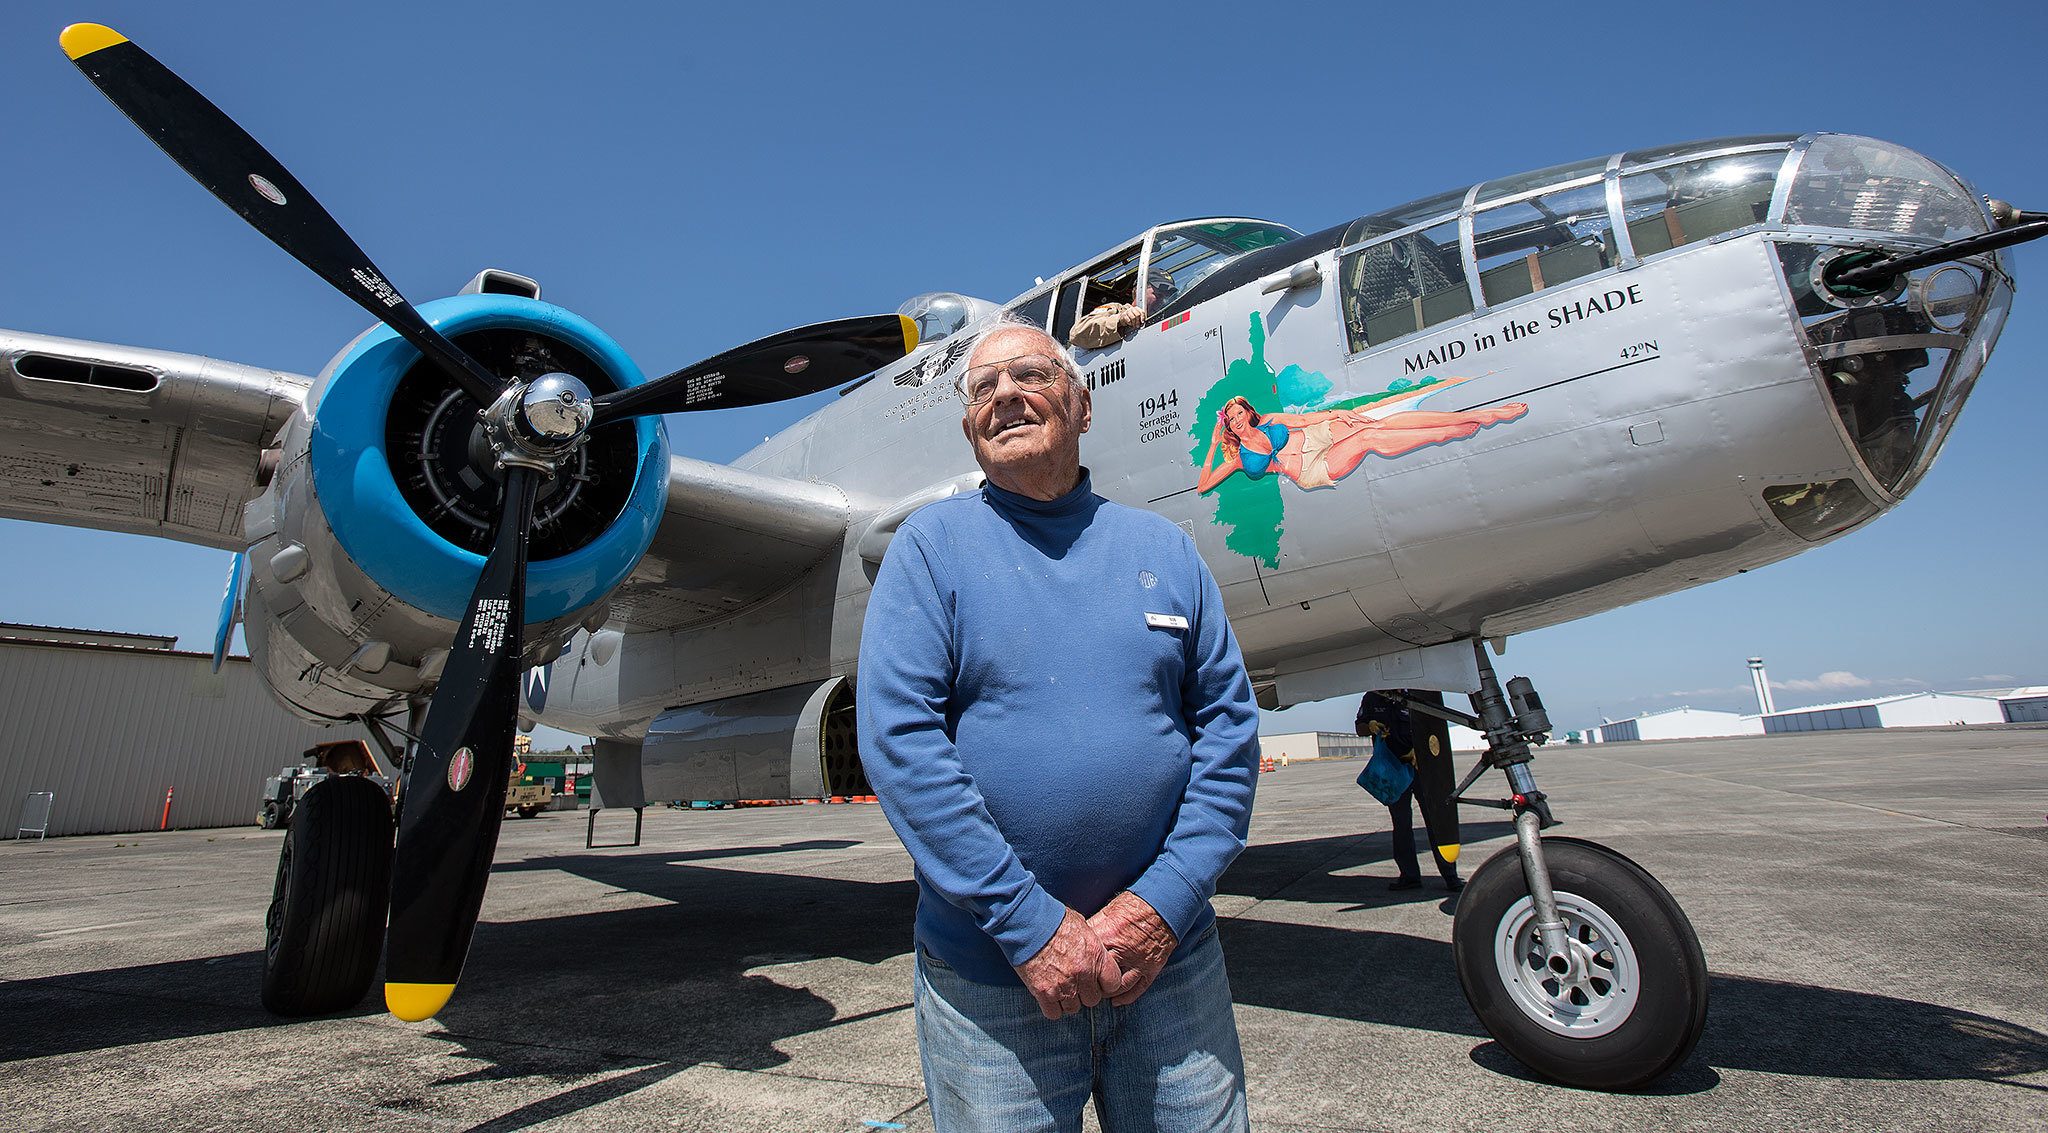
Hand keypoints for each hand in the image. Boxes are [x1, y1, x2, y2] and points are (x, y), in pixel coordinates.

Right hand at [1015, 907, 1128, 1019]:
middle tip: (1076, 983)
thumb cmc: (1054, 919)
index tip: (1097, 980)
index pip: (1114, 984)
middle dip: (1085, 993)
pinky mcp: (1044, 993)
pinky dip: (1052, 1008)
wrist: (1028, 921)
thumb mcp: (1083, 927)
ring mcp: (1064, 986)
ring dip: (1068, 1001)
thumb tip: (1094, 953)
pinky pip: (1054, 1013)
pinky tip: (1049, 996)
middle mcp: (1084, 974)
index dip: (1106, 983)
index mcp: (1097, 957)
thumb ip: (1092, 946)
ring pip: (1074, 1008)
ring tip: (1060, 988)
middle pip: (1093, 1000)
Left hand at [1087, 891, 1177, 1006]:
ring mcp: (1137, 962)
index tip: (1072, 969)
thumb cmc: (1133, 907)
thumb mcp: (1107, 912)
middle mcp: (1122, 951)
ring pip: (1118, 986)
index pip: (1087, 956)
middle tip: (1082, 985)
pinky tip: (1116, 1001)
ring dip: (1106, 993)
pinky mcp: (1150, 969)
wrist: (1162, 907)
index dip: (1077, 964)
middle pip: (1099, 975)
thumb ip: (1093, 927)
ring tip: (1098, 993)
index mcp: (1108, 935)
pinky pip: (1137, 989)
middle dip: (1089, 982)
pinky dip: (1125, 998)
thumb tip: (1077, 937)